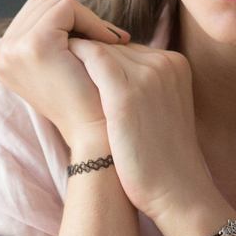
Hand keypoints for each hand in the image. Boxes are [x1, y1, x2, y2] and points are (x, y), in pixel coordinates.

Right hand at [0, 0, 127, 153]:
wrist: (95, 132)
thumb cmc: (84, 99)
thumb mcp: (56, 65)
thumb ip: (49, 36)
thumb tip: (63, 3)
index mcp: (0, 57)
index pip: (34, 12)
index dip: (68, 20)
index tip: (98, 38)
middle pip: (42, 2)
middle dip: (78, 16)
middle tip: (109, 38)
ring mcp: (14, 48)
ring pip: (55, 1)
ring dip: (87, 18)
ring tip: (109, 41)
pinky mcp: (37, 43)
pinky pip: (67, 7)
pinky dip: (92, 20)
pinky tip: (110, 41)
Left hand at [67, 40, 226, 234]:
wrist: (176, 189)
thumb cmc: (162, 156)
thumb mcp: (161, 107)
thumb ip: (143, 85)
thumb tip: (105, 76)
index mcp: (175, 63)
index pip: (129, 48)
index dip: (103, 59)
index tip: (80, 72)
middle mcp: (164, 62)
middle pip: (114, 46)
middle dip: (89, 58)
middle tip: (63, 69)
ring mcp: (148, 74)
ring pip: (101, 48)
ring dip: (78, 59)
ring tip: (58, 71)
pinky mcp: (127, 91)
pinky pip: (92, 57)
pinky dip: (74, 59)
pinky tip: (59, 69)